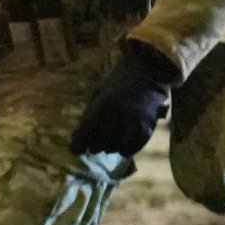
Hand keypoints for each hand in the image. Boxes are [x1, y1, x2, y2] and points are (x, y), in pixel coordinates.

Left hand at [70, 40, 181, 159]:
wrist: (148, 74)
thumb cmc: (119, 81)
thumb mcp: (98, 93)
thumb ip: (89, 114)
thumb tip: (80, 135)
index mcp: (101, 108)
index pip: (83, 137)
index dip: (77, 145)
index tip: (77, 147)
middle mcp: (116, 120)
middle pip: (97, 146)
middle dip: (92, 145)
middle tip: (93, 142)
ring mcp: (132, 127)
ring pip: (113, 149)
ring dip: (108, 147)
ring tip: (108, 141)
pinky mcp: (145, 131)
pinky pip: (131, 149)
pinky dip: (124, 148)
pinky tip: (121, 143)